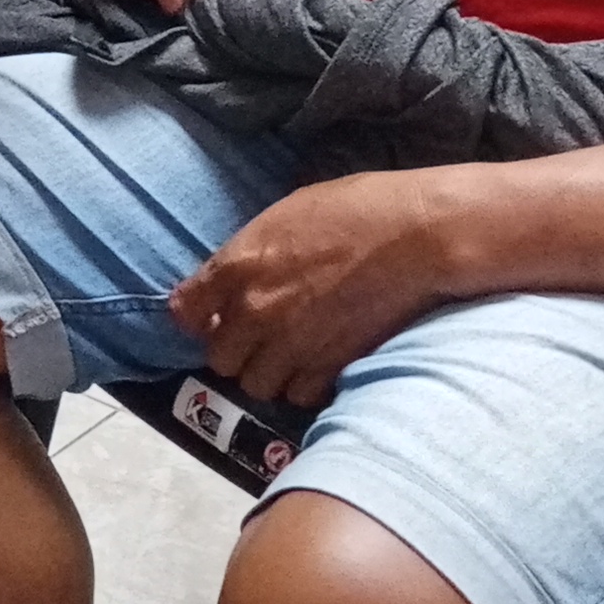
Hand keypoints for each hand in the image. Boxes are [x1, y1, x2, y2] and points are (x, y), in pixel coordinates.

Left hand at [169, 172, 466, 405]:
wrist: (417, 236)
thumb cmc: (355, 209)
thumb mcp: (285, 213)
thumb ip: (248, 253)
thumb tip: (229, 277)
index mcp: (239, 264)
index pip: (186, 310)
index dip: (196, 317)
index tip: (209, 318)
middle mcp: (255, 311)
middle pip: (219, 358)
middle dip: (235, 349)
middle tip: (257, 337)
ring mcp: (291, 343)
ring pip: (256, 384)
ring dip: (269, 372)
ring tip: (289, 353)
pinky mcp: (329, 366)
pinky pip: (298, 395)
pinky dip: (304, 385)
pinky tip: (317, 363)